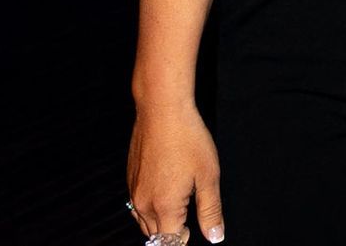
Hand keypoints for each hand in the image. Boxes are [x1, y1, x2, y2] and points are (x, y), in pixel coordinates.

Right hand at [128, 101, 224, 243]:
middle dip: (173, 232)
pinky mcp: (130, 180)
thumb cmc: (188, 140)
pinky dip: (151, 208)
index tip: (196, 229)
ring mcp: (134, 191)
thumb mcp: (208, 176)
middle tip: (191, 220)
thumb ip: (210, 210)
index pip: (170, 241)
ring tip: (180, 207)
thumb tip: (215, 236)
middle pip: (156, 235)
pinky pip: (137, 206)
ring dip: (161, 222)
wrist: (162, 112)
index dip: (185, 239)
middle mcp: (144, 204)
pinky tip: (165, 193)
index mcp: (165, 207)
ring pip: (144, 222)